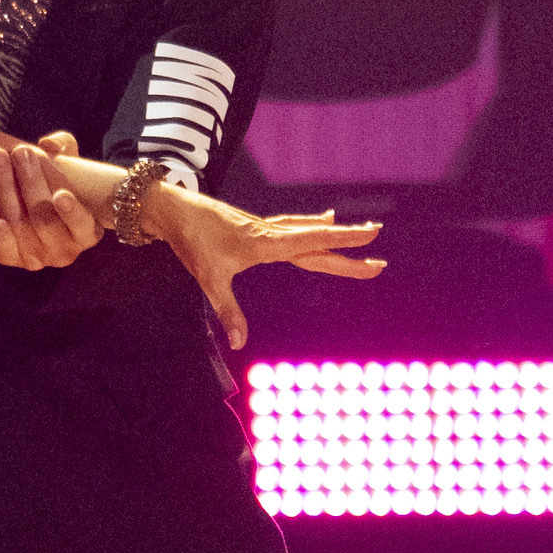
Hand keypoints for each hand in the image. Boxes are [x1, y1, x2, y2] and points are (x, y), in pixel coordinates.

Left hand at [0, 142, 100, 272]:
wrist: (30, 204)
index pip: (83, 225)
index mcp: (88, 231)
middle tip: (21, 152)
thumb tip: (49, 143)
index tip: (61, 194)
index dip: (73, 212)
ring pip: (21, 226)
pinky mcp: (16, 259)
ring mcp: (40, 258)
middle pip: (45, 220)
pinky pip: (7, 252)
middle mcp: (66, 250)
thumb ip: (65, 147)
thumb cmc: (55, 182)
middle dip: (31, 182)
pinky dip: (0, 238)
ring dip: (7, 189)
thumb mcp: (67, 163)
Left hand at [152, 189, 385, 351]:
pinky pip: (292, 226)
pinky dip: (310, 225)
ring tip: (358, 232)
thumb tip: (240, 342)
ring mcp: (265, 228)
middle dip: (349, 250)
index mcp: (267, 244)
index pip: (314, 244)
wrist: (174, 210)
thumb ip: (228, 310)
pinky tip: (320, 219)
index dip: (344, 245)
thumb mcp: (209, 279)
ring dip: (333, 235)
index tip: (372, 242)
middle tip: (379, 259)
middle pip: (318, 242)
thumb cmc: (192, 241)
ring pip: (307, 232)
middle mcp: (272, 233)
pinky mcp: (255, 227)